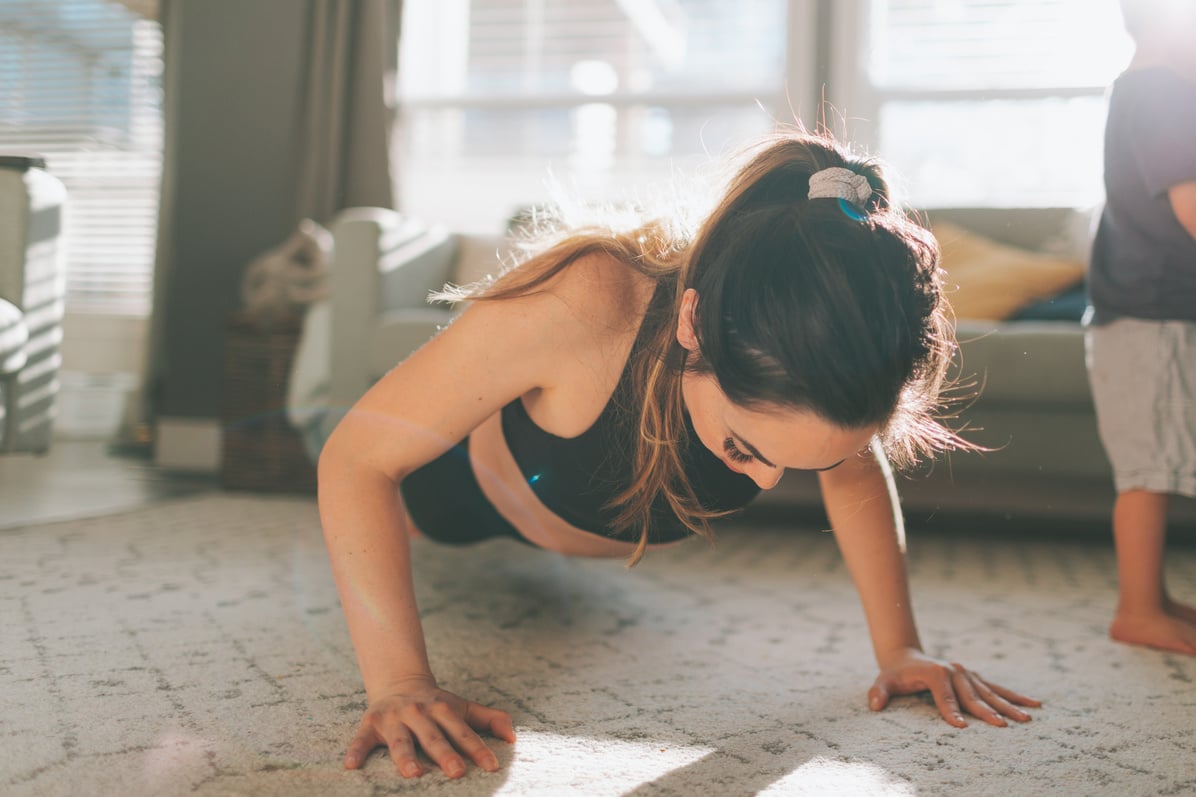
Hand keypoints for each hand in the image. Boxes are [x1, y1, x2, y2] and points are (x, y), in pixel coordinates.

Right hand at [344, 675, 515, 777]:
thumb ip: (488, 719)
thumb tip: (513, 738)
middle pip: (434, 737)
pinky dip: (356, 751)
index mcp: (443, 710)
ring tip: (414, 773)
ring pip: (400, 740)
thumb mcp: (462, 707)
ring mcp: (394, 719)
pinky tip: (351, 766)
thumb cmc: (437, 704)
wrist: (398, 680)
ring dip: (406, 757)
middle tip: (457, 772)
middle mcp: (419, 713)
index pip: (464, 732)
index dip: (479, 749)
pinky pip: (362, 740)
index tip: (492, 766)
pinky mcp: (371, 724)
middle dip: (446, 754)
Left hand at [868, 648, 1040, 727]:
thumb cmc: (894, 674)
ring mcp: (966, 673)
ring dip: (1009, 705)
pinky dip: (1014, 696)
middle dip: (986, 711)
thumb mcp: (883, 681)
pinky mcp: (974, 677)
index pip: (944, 695)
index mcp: (934, 672)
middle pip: (971, 695)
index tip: (960, 727)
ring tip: (1027, 718)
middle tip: (1002, 726)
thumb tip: (874, 704)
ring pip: (990, 692)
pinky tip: (1034, 704)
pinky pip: (997, 688)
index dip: (950, 710)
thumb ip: (879, 693)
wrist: (905, 658)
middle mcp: (954, 670)